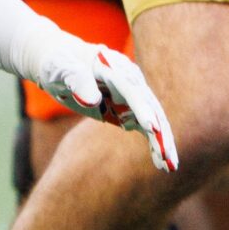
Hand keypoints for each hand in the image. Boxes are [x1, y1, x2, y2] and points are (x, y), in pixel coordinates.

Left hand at [16, 26, 179, 173]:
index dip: (141, 108)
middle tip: (168, 157)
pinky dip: (153, 142)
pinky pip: (145, 126)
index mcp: (114, 66)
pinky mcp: (128, 108)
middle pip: (149, 106)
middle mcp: (129, 79)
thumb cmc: (59, 63)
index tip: (151, 128)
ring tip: (169, 166)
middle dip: (160, 131)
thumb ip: (76, 79)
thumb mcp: (60, 68)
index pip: (131, 89)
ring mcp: (131, 94)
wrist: (60, 64)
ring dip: (162, 141)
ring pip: (153, 118)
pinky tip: (160, 162)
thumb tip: (92, 100)